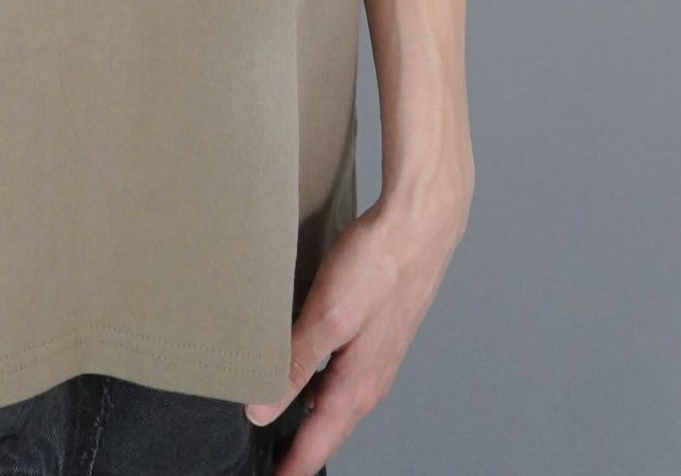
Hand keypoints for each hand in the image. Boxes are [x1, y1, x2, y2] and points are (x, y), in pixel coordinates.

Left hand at [244, 183, 470, 475]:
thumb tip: (260, 409)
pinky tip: (305, 374)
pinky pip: (342, 375)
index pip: (317, 441)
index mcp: (356, 384)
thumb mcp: (327, 316)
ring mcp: (374, 357)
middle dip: (300, 448)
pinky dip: (321, 387)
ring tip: (284, 429)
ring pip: (335, 401)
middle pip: (327, 427)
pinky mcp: (374, 334)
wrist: (419, 227)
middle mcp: (368, 379)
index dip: (292, 465)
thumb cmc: (378, 266)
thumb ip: (294, 363)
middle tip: (276, 463)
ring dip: (311, 419)